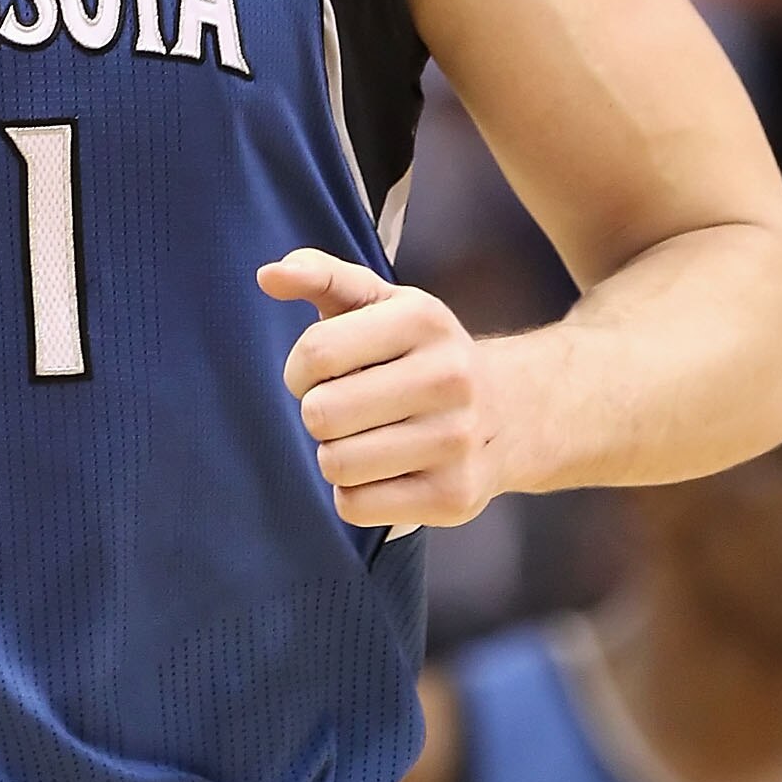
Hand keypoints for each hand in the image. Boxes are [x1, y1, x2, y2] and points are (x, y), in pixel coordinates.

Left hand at [258, 250, 494, 527]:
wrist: (512, 412)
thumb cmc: (422, 355)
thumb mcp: (382, 303)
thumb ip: (322, 277)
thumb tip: (269, 275)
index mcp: (423, 319)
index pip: (315, 353)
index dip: (300, 370)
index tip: (323, 374)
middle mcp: (448, 377)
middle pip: (320, 414)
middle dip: (319, 414)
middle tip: (349, 410)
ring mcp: (455, 441)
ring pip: (335, 464)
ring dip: (336, 456)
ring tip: (369, 440)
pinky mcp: (453, 497)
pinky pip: (354, 506)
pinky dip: (355, 494)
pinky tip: (386, 472)